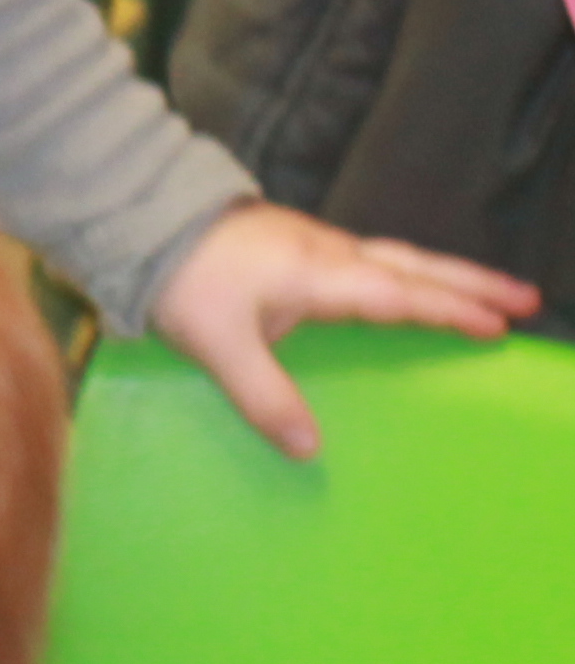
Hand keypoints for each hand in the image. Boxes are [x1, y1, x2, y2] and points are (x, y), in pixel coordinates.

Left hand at [145, 199, 540, 457]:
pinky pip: (365, 258)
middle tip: (526, 298)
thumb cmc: (177, 276)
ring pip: (392, 256)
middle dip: (470, 282)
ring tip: (486, 292)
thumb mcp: (216, 343)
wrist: (136, 212)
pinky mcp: (290, 242)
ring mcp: (309, 243)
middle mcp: (325, 252)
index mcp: (317, 274)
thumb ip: (264, 397)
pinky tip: (402, 286)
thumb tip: (312, 451)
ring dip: (441, 273)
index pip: (398, 295)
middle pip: (412, 265)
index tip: (499, 325)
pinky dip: (401, 271)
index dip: (448, 310)